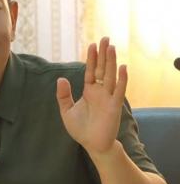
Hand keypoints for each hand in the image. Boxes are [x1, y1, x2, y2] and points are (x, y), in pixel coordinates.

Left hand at [56, 37, 127, 155]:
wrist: (92, 145)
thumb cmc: (80, 129)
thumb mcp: (66, 111)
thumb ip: (63, 95)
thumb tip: (60, 78)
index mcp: (89, 91)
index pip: (90, 70)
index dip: (92, 58)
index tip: (93, 44)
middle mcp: (100, 92)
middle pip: (102, 69)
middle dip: (103, 54)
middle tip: (105, 38)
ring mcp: (108, 98)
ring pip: (110, 75)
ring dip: (111, 62)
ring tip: (112, 47)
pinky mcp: (114, 106)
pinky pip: (119, 91)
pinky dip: (121, 79)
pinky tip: (123, 67)